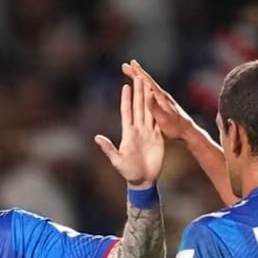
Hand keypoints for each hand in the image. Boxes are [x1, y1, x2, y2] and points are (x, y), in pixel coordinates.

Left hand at [95, 72, 163, 187]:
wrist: (143, 180)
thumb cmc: (128, 172)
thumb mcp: (117, 160)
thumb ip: (108, 148)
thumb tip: (97, 137)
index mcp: (128, 133)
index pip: (127, 112)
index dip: (126, 99)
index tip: (126, 85)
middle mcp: (138, 130)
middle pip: (138, 107)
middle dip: (139, 92)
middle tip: (139, 76)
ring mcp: (148, 132)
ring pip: (149, 111)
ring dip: (149, 98)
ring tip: (150, 84)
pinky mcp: (157, 137)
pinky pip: (159, 121)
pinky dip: (160, 111)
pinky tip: (161, 101)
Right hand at [122, 59, 195, 141]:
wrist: (187, 131)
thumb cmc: (175, 127)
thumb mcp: (163, 119)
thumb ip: (154, 107)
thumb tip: (148, 93)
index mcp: (160, 97)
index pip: (147, 82)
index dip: (138, 73)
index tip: (131, 64)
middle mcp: (161, 96)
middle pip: (147, 81)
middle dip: (136, 73)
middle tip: (126, 66)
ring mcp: (163, 100)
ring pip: (148, 86)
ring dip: (139, 80)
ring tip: (132, 74)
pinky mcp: (163, 105)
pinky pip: (150, 93)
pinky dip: (144, 88)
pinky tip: (142, 90)